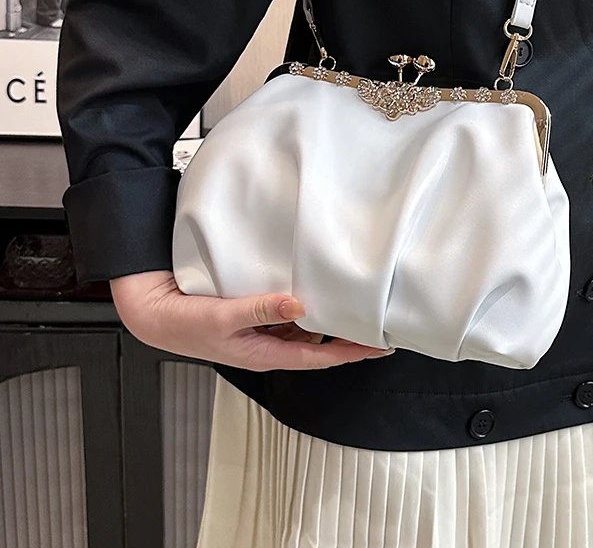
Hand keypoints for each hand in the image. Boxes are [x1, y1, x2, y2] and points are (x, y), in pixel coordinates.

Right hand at [109, 270, 394, 370]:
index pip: (319, 356)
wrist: (155, 314)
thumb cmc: (185, 324)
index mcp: (265, 353)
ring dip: (328, 322)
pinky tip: (314, 295)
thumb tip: (300, 306)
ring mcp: (261, 332)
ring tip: (353, 307)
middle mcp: (268, 345)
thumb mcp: (224, 317)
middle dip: (346, 338)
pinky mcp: (253, 317)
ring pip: (305, 330)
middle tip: (376, 324)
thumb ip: (261, 310)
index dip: (350, 352)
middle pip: (317, 344)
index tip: (378, 347)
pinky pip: (287, 316)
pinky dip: (305, 309)